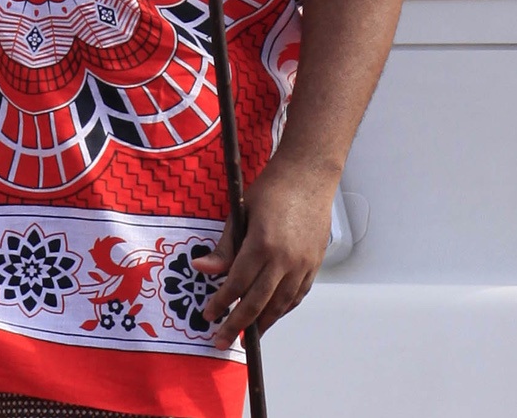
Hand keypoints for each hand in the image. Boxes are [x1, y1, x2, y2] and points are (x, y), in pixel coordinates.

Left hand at [193, 160, 334, 339]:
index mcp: (261, 244)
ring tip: (246, 336)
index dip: (220, 303)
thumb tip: (202, 269)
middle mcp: (284, 259)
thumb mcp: (241, 213)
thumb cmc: (272, 189)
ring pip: (279, 305)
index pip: (236, 284)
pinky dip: (282, 310)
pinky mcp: (314, 264)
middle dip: (236, 325)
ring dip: (261, 323)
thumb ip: (224, 247)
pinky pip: (297, 296)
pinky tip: (270, 316)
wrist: (309, 175)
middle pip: (257, 303)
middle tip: (221, 340)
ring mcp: (302, 264)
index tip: (208, 315)